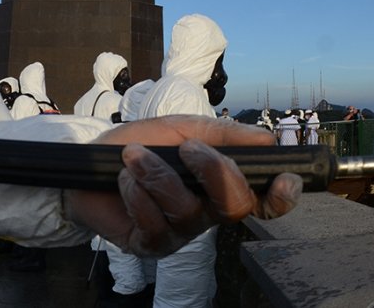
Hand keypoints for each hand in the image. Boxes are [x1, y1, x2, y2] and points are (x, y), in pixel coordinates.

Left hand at [63, 116, 300, 256]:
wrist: (88, 160)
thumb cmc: (139, 144)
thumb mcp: (180, 129)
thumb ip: (221, 133)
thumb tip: (266, 138)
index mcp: (220, 184)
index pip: (263, 200)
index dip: (281, 196)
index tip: (285, 179)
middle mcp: (206, 212)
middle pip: (235, 208)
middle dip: (216, 174)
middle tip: (189, 150)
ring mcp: (180, 232)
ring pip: (189, 213)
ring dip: (160, 177)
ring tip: (134, 157)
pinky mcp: (150, 245)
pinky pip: (155, 225)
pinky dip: (138, 195)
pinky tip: (124, 180)